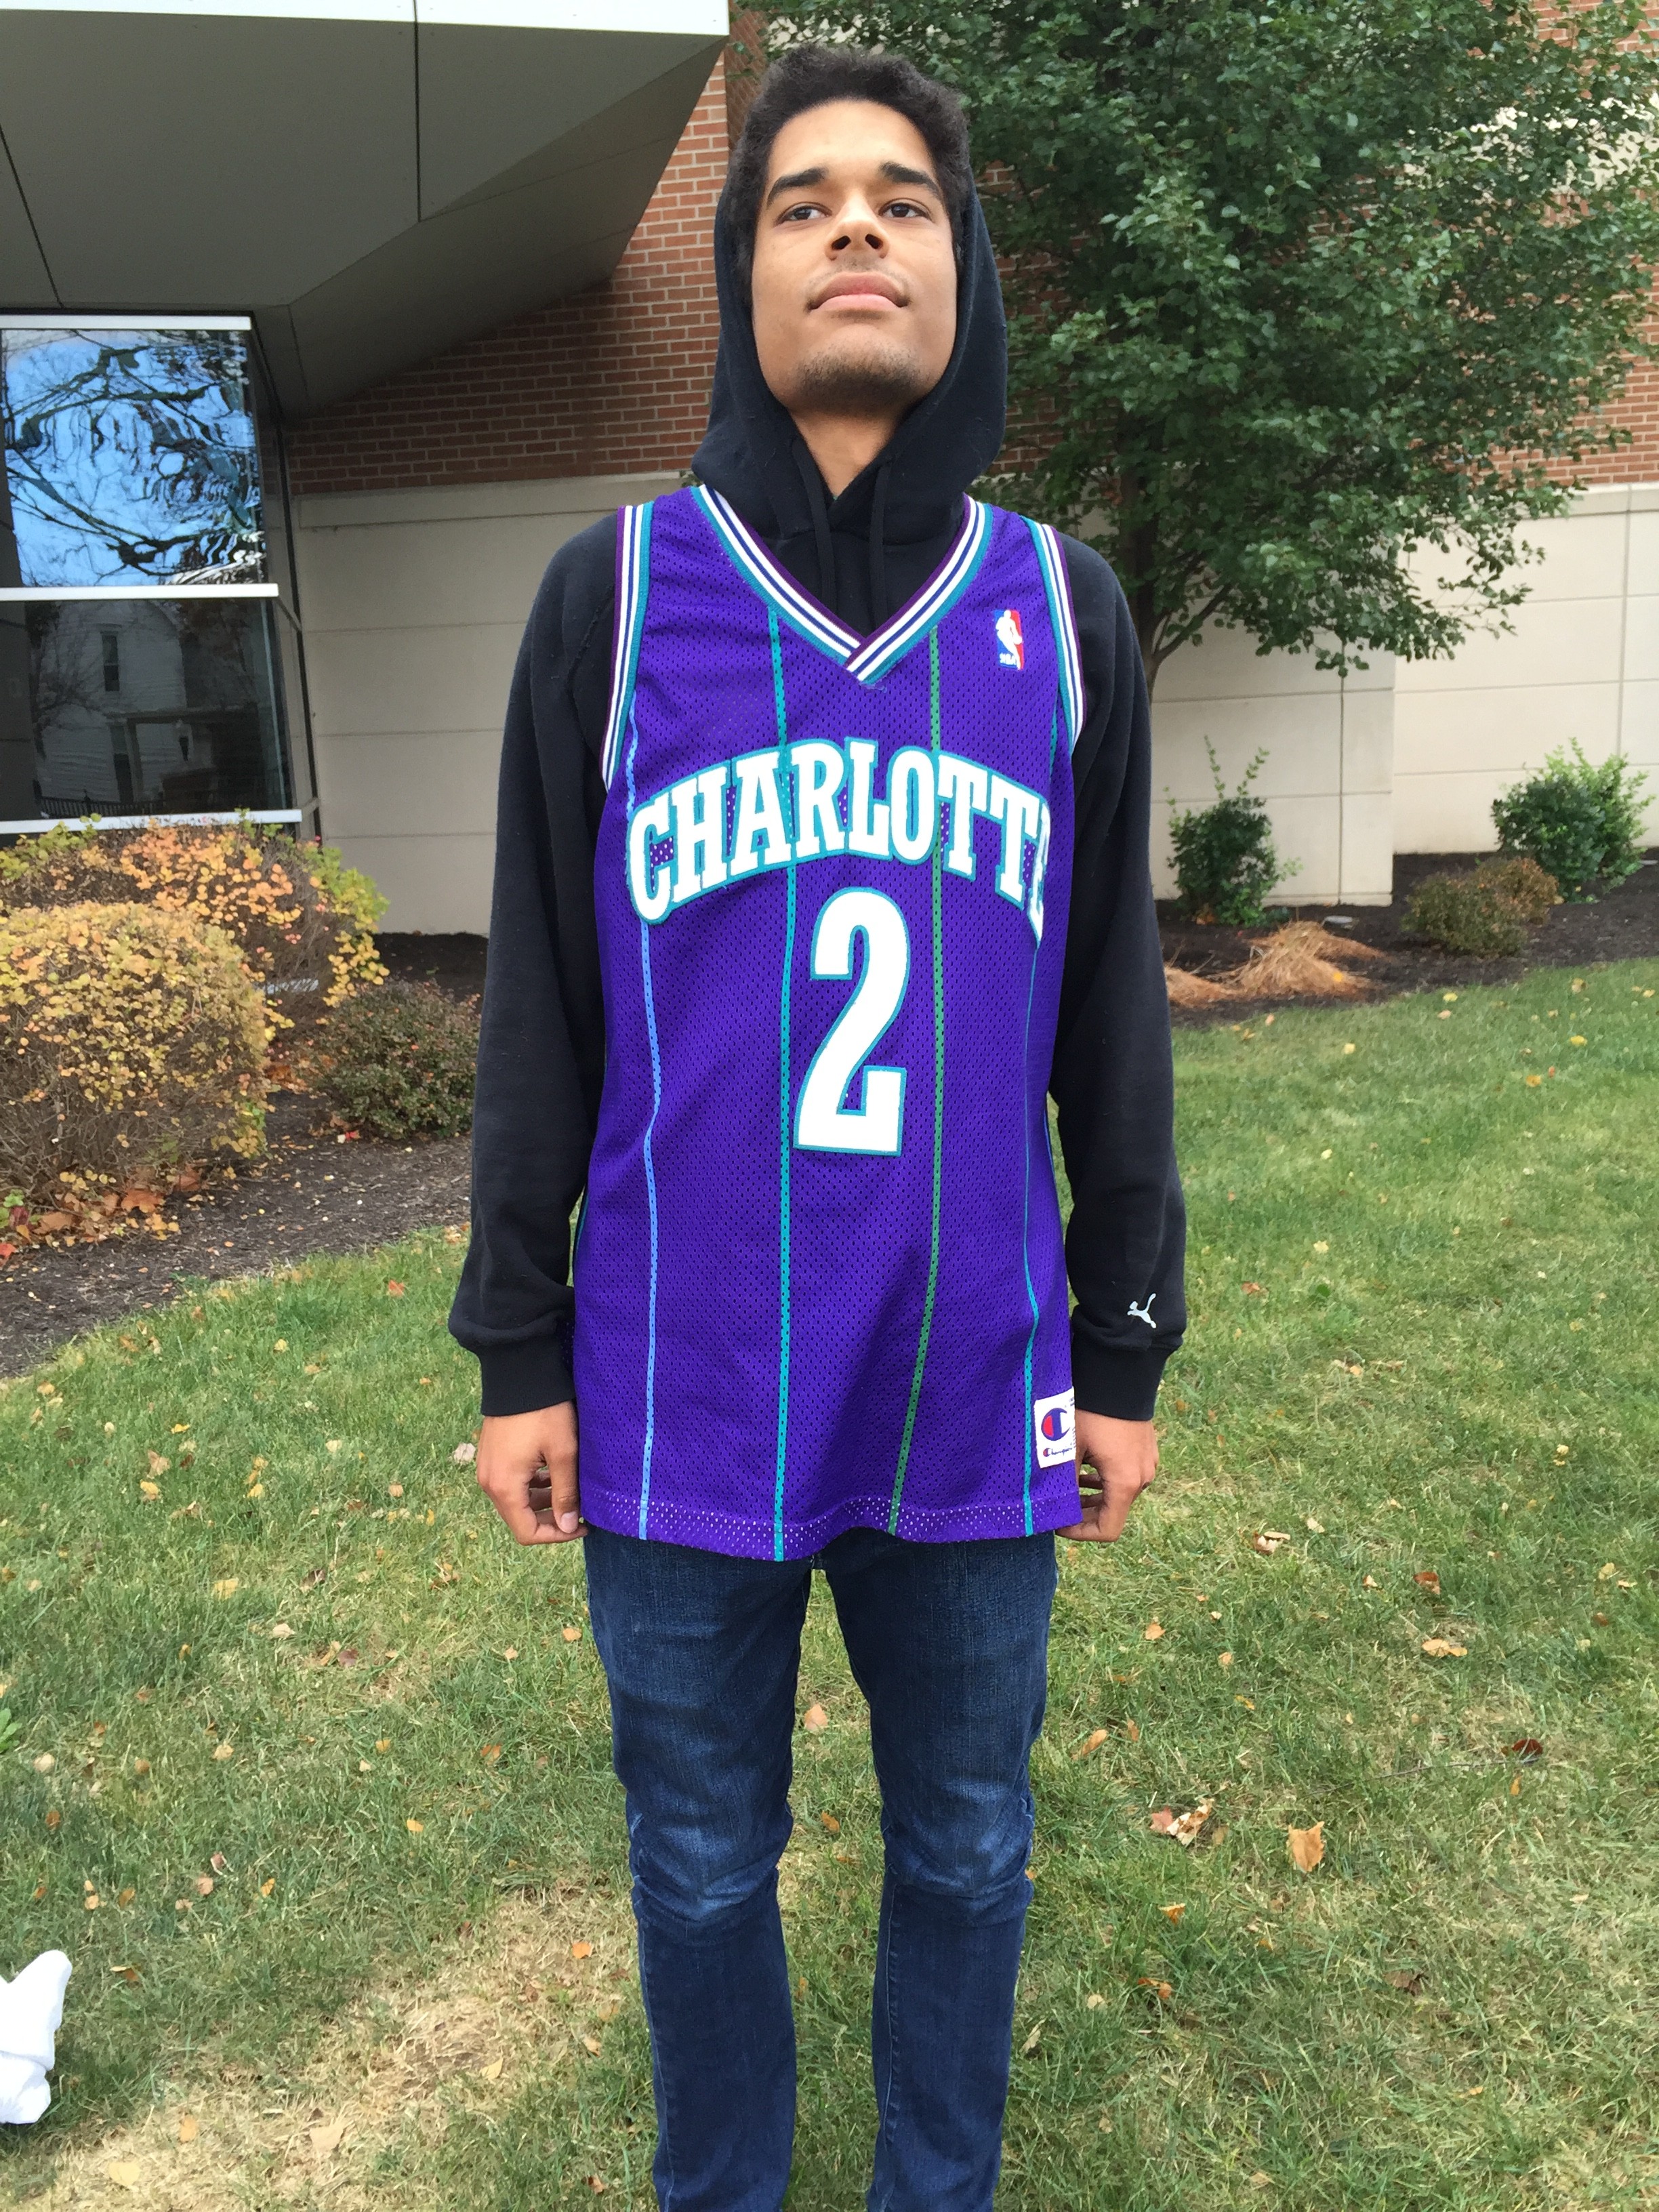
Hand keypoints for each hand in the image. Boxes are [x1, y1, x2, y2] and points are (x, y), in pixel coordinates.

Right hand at [476, 1402, 582, 1543]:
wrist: (519, 1372)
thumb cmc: (544, 1412)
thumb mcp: (563, 1452)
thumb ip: (565, 1492)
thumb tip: (567, 1526)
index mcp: (504, 1487)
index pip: (527, 1532)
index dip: (556, 1535)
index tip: (582, 1525)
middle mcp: (489, 1482)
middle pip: (519, 1518)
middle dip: (551, 1518)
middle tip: (579, 1508)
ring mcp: (487, 1468)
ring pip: (516, 1500)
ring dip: (542, 1500)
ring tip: (570, 1488)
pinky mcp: (491, 1455)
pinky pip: (511, 1482)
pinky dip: (532, 1485)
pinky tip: (552, 1472)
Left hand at [1058, 1412, 1158, 1542]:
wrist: (1119, 1373)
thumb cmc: (1092, 1412)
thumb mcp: (1070, 1448)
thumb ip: (1063, 1482)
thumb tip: (1052, 1504)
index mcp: (1125, 1483)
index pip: (1108, 1530)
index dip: (1081, 1533)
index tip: (1059, 1524)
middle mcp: (1142, 1478)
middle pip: (1113, 1512)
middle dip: (1084, 1514)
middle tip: (1058, 1506)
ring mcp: (1147, 1463)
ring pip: (1118, 1493)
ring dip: (1093, 1496)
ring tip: (1068, 1488)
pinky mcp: (1146, 1449)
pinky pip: (1126, 1474)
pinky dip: (1105, 1479)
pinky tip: (1085, 1468)